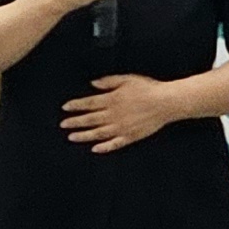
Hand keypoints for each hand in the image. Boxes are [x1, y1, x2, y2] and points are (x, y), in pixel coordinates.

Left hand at [62, 71, 180, 153]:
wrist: (166, 102)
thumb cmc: (148, 88)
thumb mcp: (127, 79)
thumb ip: (109, 82)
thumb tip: (93, 84)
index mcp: (112, 100)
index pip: (89, 103)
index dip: (76, 106)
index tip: (65, 108)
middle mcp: (114, 115)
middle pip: (90, 120)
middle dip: (75, 122)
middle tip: (63, 124)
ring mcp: (121, 128)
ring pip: (98, 134)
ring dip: (84, 136)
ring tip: (72, 137)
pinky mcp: (130, 136)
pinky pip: (114, 144)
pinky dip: (104, 148)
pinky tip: (95, 149)